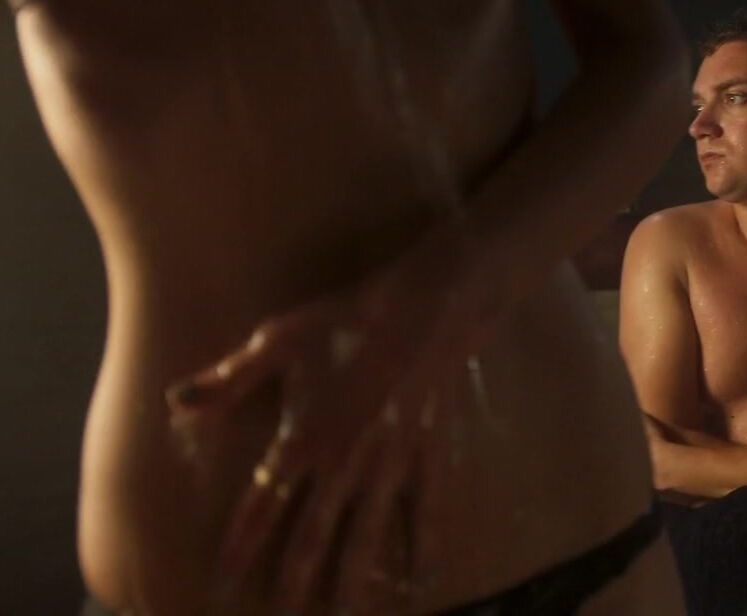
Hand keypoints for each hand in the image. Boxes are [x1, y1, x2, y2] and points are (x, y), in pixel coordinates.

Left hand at [168, 225, 488, 612]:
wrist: (425, 306)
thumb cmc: (347, 319)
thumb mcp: (278, 340)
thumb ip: (229, 379)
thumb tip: (174, 401)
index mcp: (304, 437)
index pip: (264, 504)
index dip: (241, 545)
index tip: (222, 583)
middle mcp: (345, 460)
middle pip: (314, 534)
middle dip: (295, 579)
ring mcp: (390, 461)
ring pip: (368, 532)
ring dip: (355, 578)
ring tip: (348, 615)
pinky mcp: (426, 453)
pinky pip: (426, 508)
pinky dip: (425, 545)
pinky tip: (424, 579)